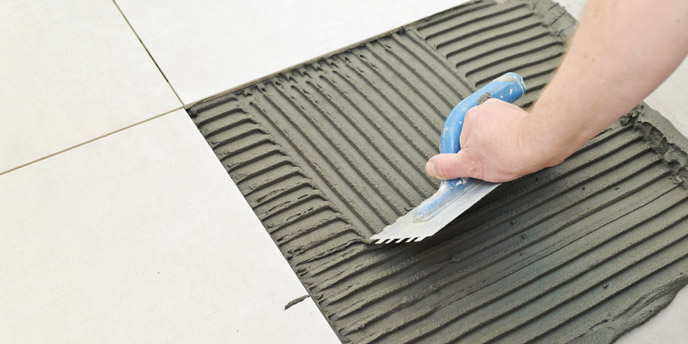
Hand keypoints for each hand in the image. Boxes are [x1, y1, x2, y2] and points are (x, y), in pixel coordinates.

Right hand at [425, 99, 551, 182]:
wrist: (541, 143)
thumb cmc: (510, 151)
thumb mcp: (471, 165)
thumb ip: (447, 166)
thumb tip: (431, 167)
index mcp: (468, 117)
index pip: (457, 142)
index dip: (464, 158)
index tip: (474, 166)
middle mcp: (484, 109)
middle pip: (473, 137)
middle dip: (480, 152)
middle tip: (491, 163)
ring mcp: (502, 110)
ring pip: (490, 135)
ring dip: (495, 147)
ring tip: (504, 157)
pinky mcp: (517, 114)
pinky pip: (504, 131)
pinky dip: (507, 142)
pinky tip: (512, 152)